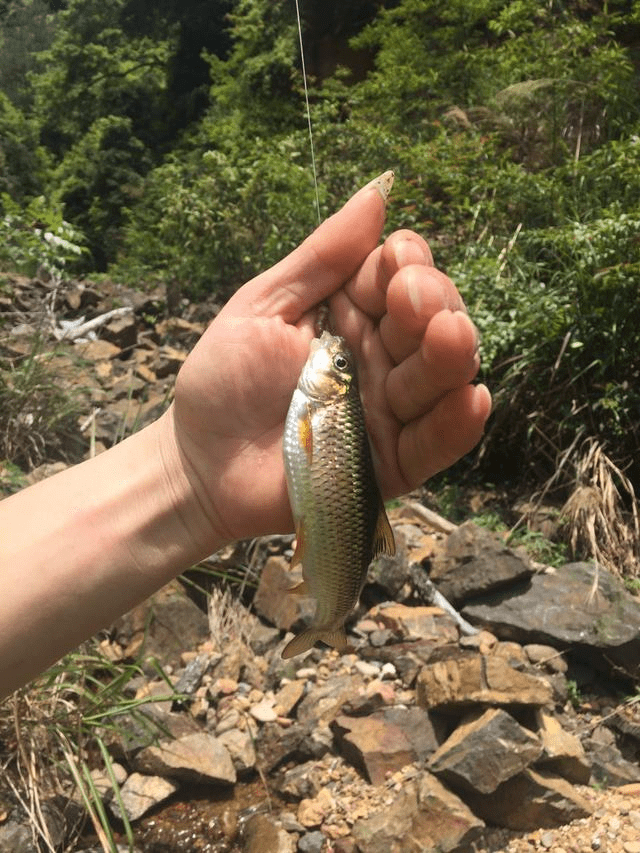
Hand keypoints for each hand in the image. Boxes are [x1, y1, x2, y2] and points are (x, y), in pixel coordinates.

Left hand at [168, 175, 490, 548]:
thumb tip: (379, 190)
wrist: (199, 466)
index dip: (407, 263)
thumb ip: (320, 258)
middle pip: (430, 321)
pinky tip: (471, 398)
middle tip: (412, 298)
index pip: (398, 276)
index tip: (396, 259)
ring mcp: (388, 411)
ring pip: (440, 379)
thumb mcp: (262, 308)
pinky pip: (434, 444)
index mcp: (350, 314)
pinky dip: (456, 425)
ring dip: (452, 356)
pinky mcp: (391, 463)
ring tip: (450, 336)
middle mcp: (378, 357)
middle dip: (432, 303)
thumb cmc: (222, 383)